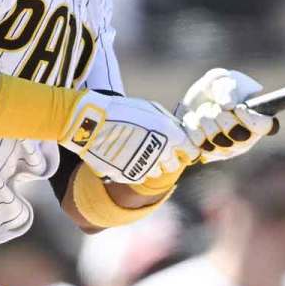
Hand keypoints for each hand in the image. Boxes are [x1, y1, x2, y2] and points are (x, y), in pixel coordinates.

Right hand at [60, 92, 198, 183]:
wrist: (93, 122)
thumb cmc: (123, 111)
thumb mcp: (151, 109)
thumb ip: (170, 123)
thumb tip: (181, 133)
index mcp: (170, 134)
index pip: (191, 152)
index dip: (188, 150)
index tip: (182, 149)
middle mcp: (161, 153)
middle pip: (174, 165)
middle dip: (169, 158)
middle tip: (158, 148)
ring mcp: (144, 166)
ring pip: (157, 172)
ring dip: (152, 163)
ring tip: (138, 149)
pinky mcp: (129, 175)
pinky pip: (140, 176)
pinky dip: (137, 169)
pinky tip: (127, 156)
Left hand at [176, 68, 276, 162]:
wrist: (191, 102)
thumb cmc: (213, 90)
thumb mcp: (222, 80)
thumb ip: (228, 88)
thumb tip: (228, 106)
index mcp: (257, 119)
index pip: (267, 127)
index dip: (252, 119)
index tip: (238, 108)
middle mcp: (245, 139)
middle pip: (236, 132)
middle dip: (220, 114)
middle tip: (216, 107)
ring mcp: (226, 150)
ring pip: (214, 137)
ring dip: (204, 117)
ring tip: (205, 112)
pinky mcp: (207, 155)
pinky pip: (197, 142)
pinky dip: (191, 125)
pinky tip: (195, 120)